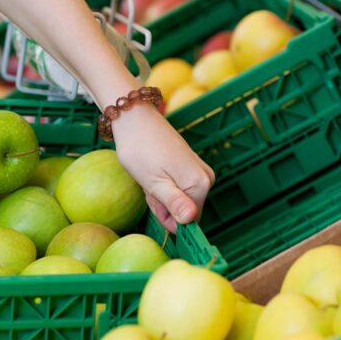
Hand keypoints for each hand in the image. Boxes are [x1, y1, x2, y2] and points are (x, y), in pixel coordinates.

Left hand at [112, 104, 214, 232]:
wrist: (134, 119)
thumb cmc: (140, 151)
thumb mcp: (154, 183)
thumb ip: (173, 203)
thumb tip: (190, 219)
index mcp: (201, 184)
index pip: (188, 220)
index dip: (166, 216)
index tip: (152, 198)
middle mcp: (206, 178)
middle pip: (183, 210)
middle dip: (161, 204)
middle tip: (148, 185)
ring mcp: (198, 170)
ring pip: (177, 198)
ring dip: (158, 194)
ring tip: (149, 176)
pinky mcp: (189, 165)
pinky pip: (176, 186)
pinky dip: (160, 185)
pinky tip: (152, 172)